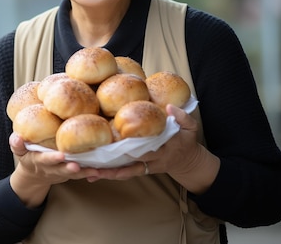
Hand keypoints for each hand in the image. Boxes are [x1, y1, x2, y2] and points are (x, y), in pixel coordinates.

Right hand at [9, 132, 100, 206]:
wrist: (35, 176)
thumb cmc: (29, 157)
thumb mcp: (19, 152)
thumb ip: (17, 144)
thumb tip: (16, 137)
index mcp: (39, 161)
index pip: (45, 159)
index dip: (52, 158)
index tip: (60, 155)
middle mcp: (52, 168)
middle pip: (61, 169)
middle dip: (69, 168)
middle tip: (77, 165)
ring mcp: (62, 172)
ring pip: (74, 174)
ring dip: (84, 172)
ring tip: (94, 170)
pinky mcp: (71, 174)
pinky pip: (81, 174)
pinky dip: (90, 173)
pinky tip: (100, 169)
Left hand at [90, 105, 219, 193]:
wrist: (189, 162)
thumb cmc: (186, 140)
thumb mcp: (191, 127)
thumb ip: (182, 116)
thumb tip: (168, 106)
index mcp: (165, 148)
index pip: (148, 147)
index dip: (133, 146)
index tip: (117, 142)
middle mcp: (154, 160)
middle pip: (131, 163)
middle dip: (113, 164)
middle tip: (94, 163)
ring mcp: (146, 167)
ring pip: (126, 172)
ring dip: (108, 173)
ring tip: (89, 173)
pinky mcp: (141, 170)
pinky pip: (125, 173)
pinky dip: (110, 174)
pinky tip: (94, 175)